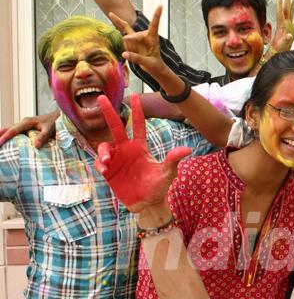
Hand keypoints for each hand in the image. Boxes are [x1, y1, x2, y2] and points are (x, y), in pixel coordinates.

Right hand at [0, 111, 59, 147]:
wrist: (60, 116)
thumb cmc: (55, 122)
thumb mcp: (50, 129)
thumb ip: (43, 136)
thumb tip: (35, 146)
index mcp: (27, 122)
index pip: (13, 130)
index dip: (5, 137)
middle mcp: (24, 122)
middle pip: (9, 129)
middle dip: (0, 136)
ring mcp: (25, 125)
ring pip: (11, 130)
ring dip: (4, 135)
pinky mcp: (27, 128)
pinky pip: (16, 132)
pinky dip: (10, 136)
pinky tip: (7, 141)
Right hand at [94, 94, 189, 212]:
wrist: (148, 204)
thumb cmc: (159, 186)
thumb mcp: (168, 172)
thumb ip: (173, 159)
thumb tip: (187, 149)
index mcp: (141, 146)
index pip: (138, 125)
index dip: (136, 111)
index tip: (135, 95)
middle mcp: (127, 149)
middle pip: (116, 127)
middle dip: (109, 112)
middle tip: (101, 98)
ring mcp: (117, 160)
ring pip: (105, 146)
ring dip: (104, 151)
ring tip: (108, 160)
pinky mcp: (109, 172)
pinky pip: (100, 163)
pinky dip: (100, 164)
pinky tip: (105, 170)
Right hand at [109, 5, 165, 78]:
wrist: (153, 67)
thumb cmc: (155, 65)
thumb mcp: (149, 63)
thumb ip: (137, 58)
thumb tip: (124, 54)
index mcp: (153, 39)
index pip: (154, 26)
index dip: (157, 15)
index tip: (160, 5)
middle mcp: (145, 36)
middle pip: (135, 35)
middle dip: (130, 38)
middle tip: (125, 39)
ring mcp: (137, 38)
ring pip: (127, 31)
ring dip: (122, 31)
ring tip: (112, 15)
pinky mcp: (130, 41)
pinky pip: (123, 30)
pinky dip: (117, 22)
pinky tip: (111, 14)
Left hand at [270, 0, 293, 53]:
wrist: (277, 53)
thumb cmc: (279, 50)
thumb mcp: (282, 45)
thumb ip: (286, 39)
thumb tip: (289, 35)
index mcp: (281, 26)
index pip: (280, 13)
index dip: (280, 5)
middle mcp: (284, 24)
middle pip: (286, 10)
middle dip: (288, 1)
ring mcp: (288, 26)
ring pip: (291, 13)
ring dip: (293, 5)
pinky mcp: (291, 30)